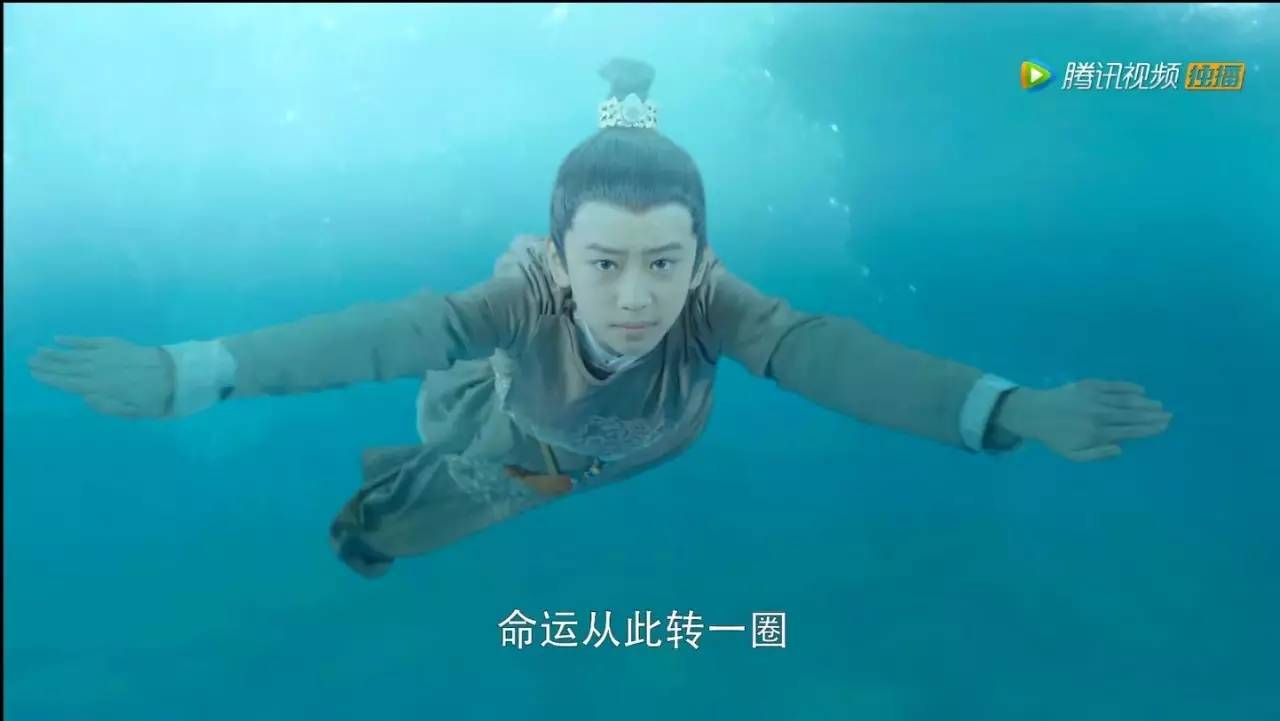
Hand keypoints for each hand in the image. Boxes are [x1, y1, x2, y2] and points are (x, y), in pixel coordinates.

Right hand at [27, 336, 174, 417]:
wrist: (179, 373)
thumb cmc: (159, 398)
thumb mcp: (136, 412)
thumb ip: (109, 407)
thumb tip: (85, 397)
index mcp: (103, 387)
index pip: (71, 383)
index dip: (52, 379)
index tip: (35, 375)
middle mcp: (101, 369)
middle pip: (69, 367)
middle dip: (48, 364)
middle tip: (29, 361)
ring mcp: (108, 354)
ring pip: (76, 353)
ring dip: (56, 352)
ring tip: (38, 351)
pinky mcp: (117, 344)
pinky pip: (91, 340)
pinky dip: (75, 339)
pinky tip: (60, 338)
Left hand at [996, 379, 1171, 461]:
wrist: (1034, 412)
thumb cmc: (1056, 437)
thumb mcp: (1073, 455)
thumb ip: (1098, 455)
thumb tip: (1121, 449)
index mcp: (1096, 433)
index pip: (1130, 431)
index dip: (1149, 429)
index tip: (1163, 427)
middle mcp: (1098, 414)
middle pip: (1132, 415)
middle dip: (1152, 415)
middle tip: (1169, 415)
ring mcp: (1093, 397)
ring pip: (1125, 400)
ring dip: (1144, 402)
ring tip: (1159, 405)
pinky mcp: (1088, 384)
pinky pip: (1113, 385)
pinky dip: (1128, 387)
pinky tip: (1141, 390)